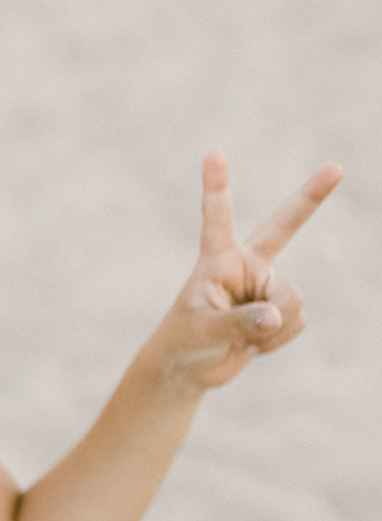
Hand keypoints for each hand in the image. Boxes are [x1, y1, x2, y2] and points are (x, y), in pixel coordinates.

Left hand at [156, 151, 342, 390]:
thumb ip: (239, 322)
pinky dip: (276, 341)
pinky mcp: (279, 309)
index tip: (212, 153)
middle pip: (285, 226)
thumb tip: (277, 316)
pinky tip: (253, 345)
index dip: (217, 187)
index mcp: (217, 260)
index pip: (217, 218)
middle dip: (311, 197)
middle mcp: (246, 266)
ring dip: (272, 329)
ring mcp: (265, 286)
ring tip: (242, 340)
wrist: (191, 366)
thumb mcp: (204, 332)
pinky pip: (295, 322)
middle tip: (335, 167)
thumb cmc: (185, 341)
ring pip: (293, 300)